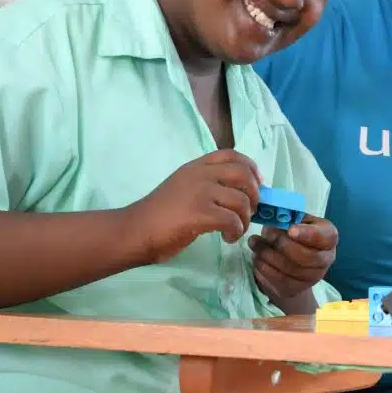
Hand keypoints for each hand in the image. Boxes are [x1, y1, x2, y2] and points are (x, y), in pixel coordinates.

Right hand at [127, 149, 260, 264]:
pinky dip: (236, 231)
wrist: (133, 231)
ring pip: (241, 200)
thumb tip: (242, 194)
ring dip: (246, 218)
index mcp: (196, 167)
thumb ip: (207, 184)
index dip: (251, 167)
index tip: (258, 183)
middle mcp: (200, 174)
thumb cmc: (158, 215)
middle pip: (243, 174)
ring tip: (236, 229)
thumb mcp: (183, 188)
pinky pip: (233, 220)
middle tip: (250, 211)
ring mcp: (200, 192)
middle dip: (255, 194)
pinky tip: (228, 238)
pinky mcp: (200, 213)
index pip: (232, 154)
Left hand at [248, 214, 337, 300]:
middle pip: (306, 256)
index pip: (324, 237)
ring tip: (255, 243)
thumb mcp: (296, 220)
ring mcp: (312, 277)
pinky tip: (257, 258)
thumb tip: (272, 220)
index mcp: (329, 237)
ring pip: (289, 269)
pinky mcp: (296, 289)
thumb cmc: (295, 234)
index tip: (290, 230)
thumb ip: (289, 218)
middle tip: (266, 233)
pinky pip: (278, 280)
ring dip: (268, 255)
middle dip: (282, 244)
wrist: (292, 261)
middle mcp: (325, 259)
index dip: (307, 235)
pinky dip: (264, 268)